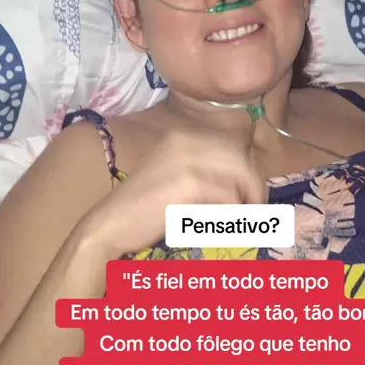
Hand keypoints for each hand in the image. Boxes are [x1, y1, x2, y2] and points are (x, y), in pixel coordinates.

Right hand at [77, 125, 266, 257]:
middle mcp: (188, 140)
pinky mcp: (189, 182)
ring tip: (235, 223)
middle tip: (253, 212)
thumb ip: (208, 173)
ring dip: (243, 205)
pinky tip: (214, 227)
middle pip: (241, 159)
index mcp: (184, 136)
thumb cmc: (145, 208)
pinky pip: (227, 198)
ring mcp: (188, 159)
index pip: (234, 147)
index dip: (248, 173)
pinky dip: (228, 216)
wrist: (110, 224)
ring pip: (239, 179)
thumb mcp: (178, 178)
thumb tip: (250, 184)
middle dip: (253, 187)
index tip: (250, 198)